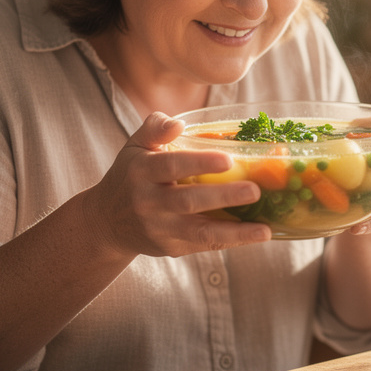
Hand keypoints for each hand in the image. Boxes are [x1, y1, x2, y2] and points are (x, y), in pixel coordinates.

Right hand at [92, 112, 271, 255]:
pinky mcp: (170, 248)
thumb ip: (156, 127)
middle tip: (255, 191)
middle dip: (223, 196)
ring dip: (234, 232)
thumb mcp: (135, 146)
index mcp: (141, 171)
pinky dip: (231, 242)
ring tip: (263, 229)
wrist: (106, 222)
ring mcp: (159, 229)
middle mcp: (147, 202)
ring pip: (199, 232)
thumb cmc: (130, 175)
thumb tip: (179, 122)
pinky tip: (256, 235)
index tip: (228, 159)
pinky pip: (203, 245)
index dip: (199, 163)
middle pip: (188, 201)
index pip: (171, 165)